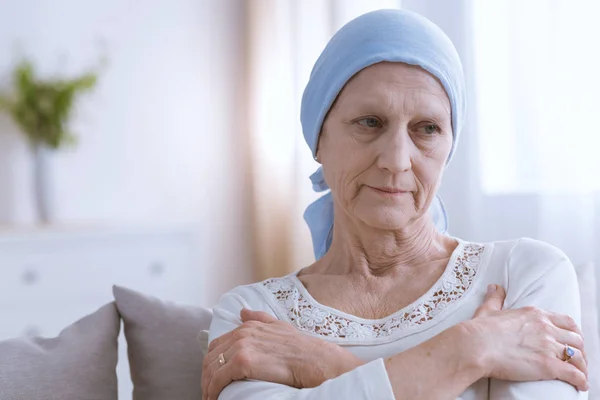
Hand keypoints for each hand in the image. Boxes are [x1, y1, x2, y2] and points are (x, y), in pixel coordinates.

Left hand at [201, 309, 362, 399]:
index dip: (212, 362)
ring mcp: (242, 346)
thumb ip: (260, 319)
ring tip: (210, 398)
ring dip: (207, 386)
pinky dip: (213, 390)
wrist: (317, 360)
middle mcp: (242, 333)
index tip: (213, 378)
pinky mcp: (243, 362)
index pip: (218, 344)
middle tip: (209, 391)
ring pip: (212, 368)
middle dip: (206, 376)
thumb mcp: (280, 327)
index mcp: (249, 326)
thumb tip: (243, 312)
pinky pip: (218, 378)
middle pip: (211, 356)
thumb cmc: (303, 348)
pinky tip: (214, 399)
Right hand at [462, 284, 587, 390]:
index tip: (573, 339)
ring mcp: (548, 346)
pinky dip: (580, 380)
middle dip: (579, 349)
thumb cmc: (479, 330)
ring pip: (577, 356)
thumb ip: (495, 298)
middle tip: (577, 358)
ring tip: (580, 374)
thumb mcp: (488, 309)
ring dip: (581, 366)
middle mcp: (545, 328)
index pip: (566, 321)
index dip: (573, 332)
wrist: (475, 346)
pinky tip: (580, 385)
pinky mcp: (548, 365)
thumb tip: (495, 288)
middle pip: (575, 339)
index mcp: (534, 314)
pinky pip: (573, 373)